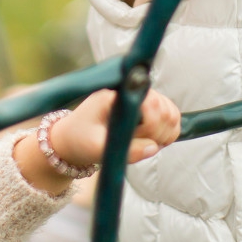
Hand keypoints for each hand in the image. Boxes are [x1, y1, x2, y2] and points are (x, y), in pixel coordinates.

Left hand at [49, 89, 181, 169]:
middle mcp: (133, 91)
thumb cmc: (79, 140)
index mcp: (118, 94)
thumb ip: (126, 150)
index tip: (136, 140)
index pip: (152, 104)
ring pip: (171, 114)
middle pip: (165, 110)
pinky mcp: (148, 107)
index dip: (150, 128)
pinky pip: (171, 118)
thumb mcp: (97, 148)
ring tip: (142, 143)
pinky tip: (149, 141)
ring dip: (163, 134)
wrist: (70, 138)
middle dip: (157, 133)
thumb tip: (153, 148)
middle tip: (137, 144)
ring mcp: (142, 98)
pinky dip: (167, 133)